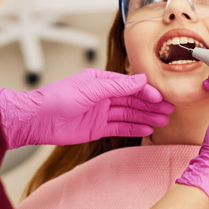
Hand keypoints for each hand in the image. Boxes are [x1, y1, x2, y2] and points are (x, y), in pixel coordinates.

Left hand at [0, 69, 173, 148]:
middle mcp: (103, 95)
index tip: (160, 97)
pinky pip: (120, 127)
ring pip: (130, 113)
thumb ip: (116, 85)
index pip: (130, 85)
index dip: (146, 91)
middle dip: (151, 104)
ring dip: (147, 116)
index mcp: (101, 80)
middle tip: (170, 109)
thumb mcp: (89, 89)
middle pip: (133, 100)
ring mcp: (102, 112)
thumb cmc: (58, 98)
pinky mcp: (98, 128)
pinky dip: (135, 128)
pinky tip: (148, 129)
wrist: (38, 120)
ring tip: (164, 120)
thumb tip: (140, 79)